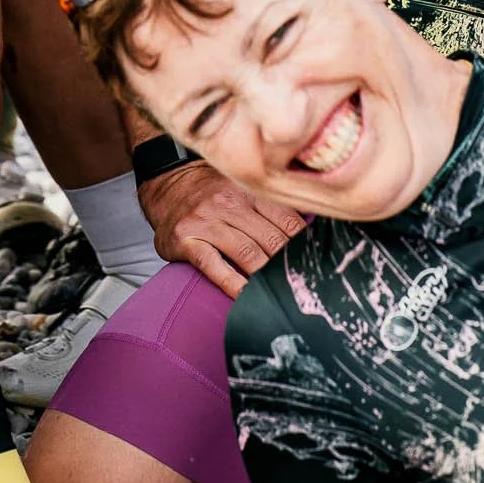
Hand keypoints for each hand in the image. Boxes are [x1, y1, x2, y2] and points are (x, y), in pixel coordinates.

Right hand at [136, 161, 301, 296]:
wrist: (167, 185)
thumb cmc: (212, 193)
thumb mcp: (242, 188)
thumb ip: (271, 207)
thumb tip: (309, 232)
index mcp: (250, 191)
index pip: (288, 220)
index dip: (304, 245)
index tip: (315, 264)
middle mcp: (230, 203)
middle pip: (272, 239)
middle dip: (289, 265)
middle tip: (302, 287)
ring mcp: (208, 221)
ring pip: (248, 253)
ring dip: (266, 276)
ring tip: (280, 294)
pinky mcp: (187, 240)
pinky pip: (214, 266)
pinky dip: (233, 284)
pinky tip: (246, 297)